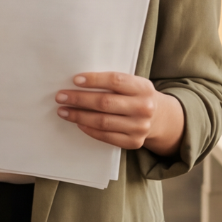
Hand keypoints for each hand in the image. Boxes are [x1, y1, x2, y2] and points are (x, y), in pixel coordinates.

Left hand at [56, 72, 184, 154]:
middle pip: (105, 102)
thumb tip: (78, 81)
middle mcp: (144, 108)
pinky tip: (78, 123)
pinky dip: (89, 129)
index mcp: (143, 88)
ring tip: (63, 111)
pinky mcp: (134, 142)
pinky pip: (106, 136)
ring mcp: (140, 127)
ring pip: (102, 121)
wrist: (160, 118)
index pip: (115, 81)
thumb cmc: (137, 96)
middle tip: (61, 96)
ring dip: (79, 116)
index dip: (94, 80)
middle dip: (79, 99)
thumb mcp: (133, 84)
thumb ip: (114, 82)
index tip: (75, 80)